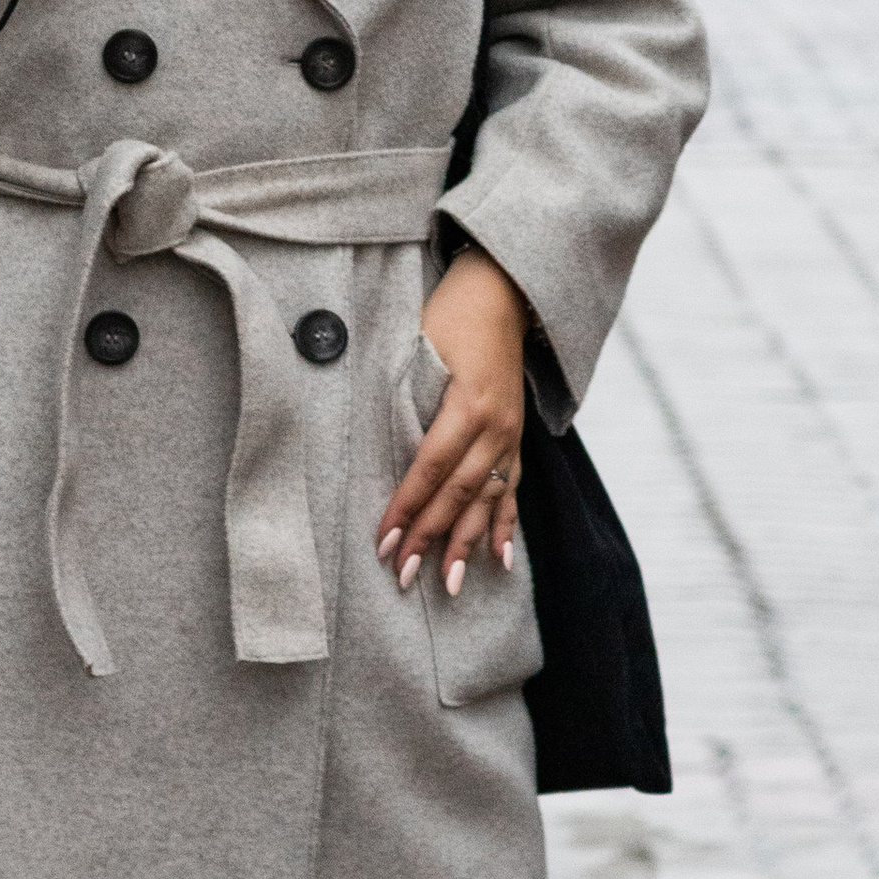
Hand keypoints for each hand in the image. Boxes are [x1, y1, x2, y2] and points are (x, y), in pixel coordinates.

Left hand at [375, 244, 527, 596]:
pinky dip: (506, 526)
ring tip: (450, 586)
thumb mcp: (418, 344)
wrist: (503, 292)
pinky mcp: (517, 437)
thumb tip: (361, 430)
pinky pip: (513, 491)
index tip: (382, 541)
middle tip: (403, 574)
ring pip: (487, 501)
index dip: (406, 507)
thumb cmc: (450, 313)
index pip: (430, 468)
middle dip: (430, 537)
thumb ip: (399, 391)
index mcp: (466, 405)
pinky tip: (502, 561)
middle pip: (458, 493)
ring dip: (466, 545)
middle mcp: (495, 427)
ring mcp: (511, 435)